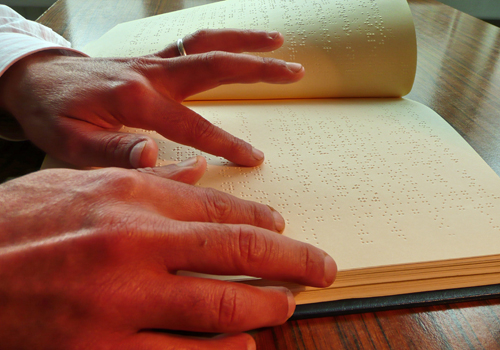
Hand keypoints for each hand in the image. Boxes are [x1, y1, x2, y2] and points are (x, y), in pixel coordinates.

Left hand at [0, 29, 304, 168]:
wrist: (35, 80)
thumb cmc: (52, 114)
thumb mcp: (70, 143)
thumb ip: (113, 151)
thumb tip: (154, 156)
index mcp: (135, 98)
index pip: (191, 125)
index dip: (225, 143)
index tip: (254, 157)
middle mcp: (151, 73)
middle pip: (214, 66)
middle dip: (258, 70)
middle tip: (295, 71)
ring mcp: (153, 62)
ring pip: (206, 45)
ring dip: (245, 42)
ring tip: (278, 43)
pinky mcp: (151, 60)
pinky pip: (190, 42)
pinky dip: (219, 40)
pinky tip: (238, 43)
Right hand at [0, 159, 335, 349]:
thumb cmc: (16, 223)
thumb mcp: (77, 182)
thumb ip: (145, 179)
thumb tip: (197, 169)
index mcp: (127, 196)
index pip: (219, 207)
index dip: (263, 221)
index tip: (287, 230)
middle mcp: (132, 244)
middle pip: (237, 251)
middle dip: (293, 261)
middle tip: (323, 269)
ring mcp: (119, 302)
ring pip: (222, 308)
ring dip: (265, 307)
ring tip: (287, 305)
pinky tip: (244, 347)